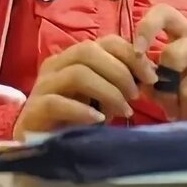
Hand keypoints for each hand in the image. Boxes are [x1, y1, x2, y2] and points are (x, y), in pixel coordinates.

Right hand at [14, 36, 155, 139]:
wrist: (41, 145)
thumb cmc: (75, 119)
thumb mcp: (103, 98)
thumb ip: (120, 83)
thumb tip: (150, 76)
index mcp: (74, 57)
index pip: (105, 41)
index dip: (131, 55)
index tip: (151, 77)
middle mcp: (56, 65)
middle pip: (89, 51)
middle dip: (119, 72)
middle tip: (135, 96)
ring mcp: (43, 86)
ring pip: (77, 73)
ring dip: (107, 91)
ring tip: (123, 111)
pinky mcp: (35, 109)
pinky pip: (58, 102)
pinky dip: (82, 111)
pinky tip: (98, 121)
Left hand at [135, 4, 186, 120]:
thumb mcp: (168, 86)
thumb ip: (151, 79)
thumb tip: (141, 80)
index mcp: (186, 33)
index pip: (164, 13)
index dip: (147, 28)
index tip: (136, 54)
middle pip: (172, 55)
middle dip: (166, 89)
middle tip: (170, 107)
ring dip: (186, 109)